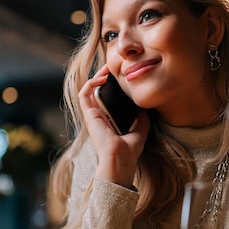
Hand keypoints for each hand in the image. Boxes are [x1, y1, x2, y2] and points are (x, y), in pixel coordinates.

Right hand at [78, 66, 150, 187]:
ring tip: (107, 69)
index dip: (111, 86)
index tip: (121, 77)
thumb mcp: (140, 131)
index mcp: (109, 120)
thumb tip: (145, 106)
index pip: (107, 99)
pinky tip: (102, 78)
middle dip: (104, 77)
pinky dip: (91, 83)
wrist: (120, 160)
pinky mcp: (89, 115)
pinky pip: (84, 94)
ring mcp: (93, 116)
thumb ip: (142, 118)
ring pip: (89, 90)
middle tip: (114, 68)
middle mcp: (99, 117)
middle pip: (98, 92)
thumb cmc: (128, 152)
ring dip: (96, 77)